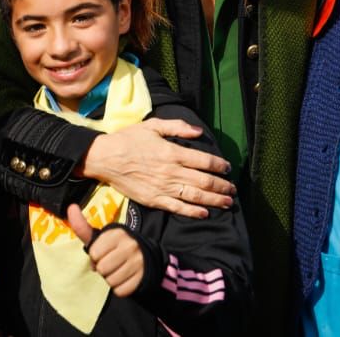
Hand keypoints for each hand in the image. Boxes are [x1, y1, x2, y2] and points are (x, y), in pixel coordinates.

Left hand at [67, 204, 145, 297]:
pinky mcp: (142, 277)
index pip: (94, 253)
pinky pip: (121, 291)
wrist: (144, 256)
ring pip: (111, 281)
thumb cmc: (115, 246)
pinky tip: (126, 277)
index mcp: (118, 233)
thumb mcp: (101, 236)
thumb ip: (82, 226)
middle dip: (103, 268)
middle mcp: (130, 246)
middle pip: (102, 269)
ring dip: (111, 279)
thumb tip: (70, 207)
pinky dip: (120, 288)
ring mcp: (138, 262)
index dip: (96, 256)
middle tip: (111, 262)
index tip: (104, 252)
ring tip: (119, 269)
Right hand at [79, 118, 234, 218]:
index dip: (220, 166)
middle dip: (222, 186)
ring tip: (227, 202)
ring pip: (195, 196)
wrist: (105, 158)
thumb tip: (199, 131)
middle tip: (233, 189)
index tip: (228, 168)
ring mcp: (163, 188)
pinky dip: (193, 211)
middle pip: (204, 181)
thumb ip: (178, 127)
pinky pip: (177, 207)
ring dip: (214, 200)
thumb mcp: (153, 125)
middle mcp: (172, 171)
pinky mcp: (154, 200)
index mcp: (173, 152)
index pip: (205, 161)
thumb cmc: (129, 139)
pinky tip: (205, 213)